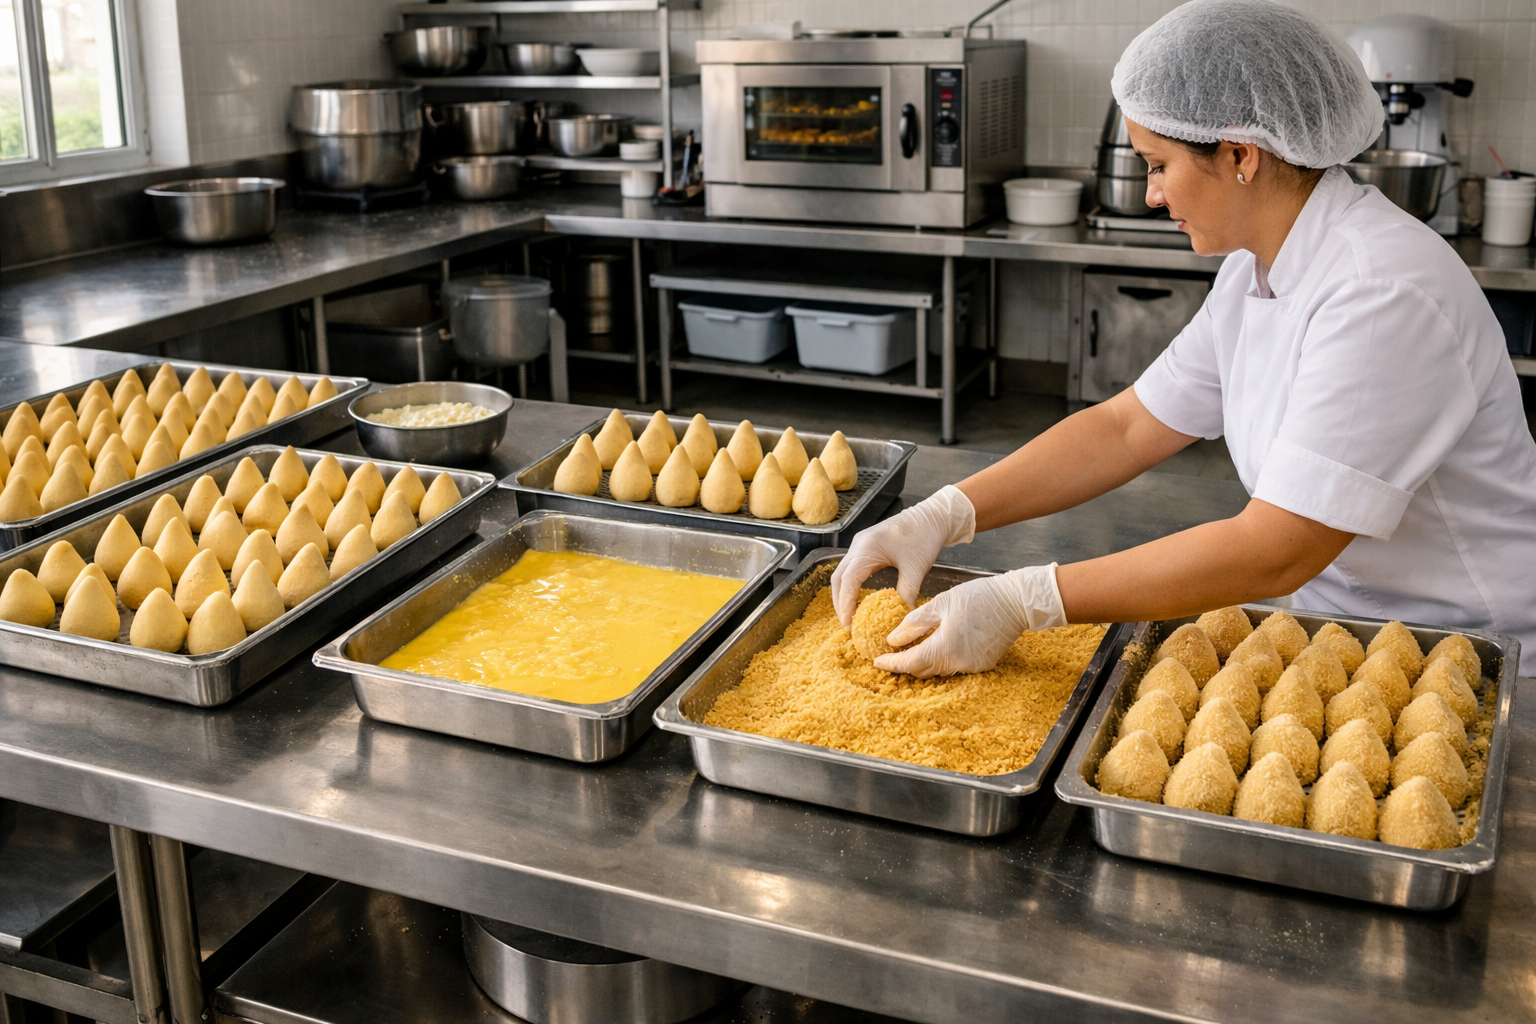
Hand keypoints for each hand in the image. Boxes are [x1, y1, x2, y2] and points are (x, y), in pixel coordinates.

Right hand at [830, 485, 976, 628]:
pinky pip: (852, 569)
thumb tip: (902, 616)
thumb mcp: (916, 567)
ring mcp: (860, 545)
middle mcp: (858, 545)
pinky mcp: (867, 548)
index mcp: (867, 548)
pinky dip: (851, 586)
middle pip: (838, 577)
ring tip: (850, 615)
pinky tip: (858, 599)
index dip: (845, 604)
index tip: (848, 623)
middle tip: (846, 623)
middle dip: (839, 602)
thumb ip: (907, 592)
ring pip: (842, 573)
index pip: (848, 580)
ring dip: (843, 594)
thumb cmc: (924, 536)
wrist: (932, 516)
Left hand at [874, 564, 1065, 677]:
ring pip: (939, 670)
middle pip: (923, 671)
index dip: (892, 663)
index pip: (910, 663)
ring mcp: (972, 666)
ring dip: (924, 663)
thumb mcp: (941, 603)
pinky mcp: (983, 665)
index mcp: (944, 647)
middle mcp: (958, 662)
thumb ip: (915, 623)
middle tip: (891, 656)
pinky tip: (937, 647)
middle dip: (905, 665)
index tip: (877, 662)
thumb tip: (893, 639)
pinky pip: (955, 667)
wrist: (1016, 602)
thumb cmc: (978, 596)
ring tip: (911, 650)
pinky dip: (942, 660)